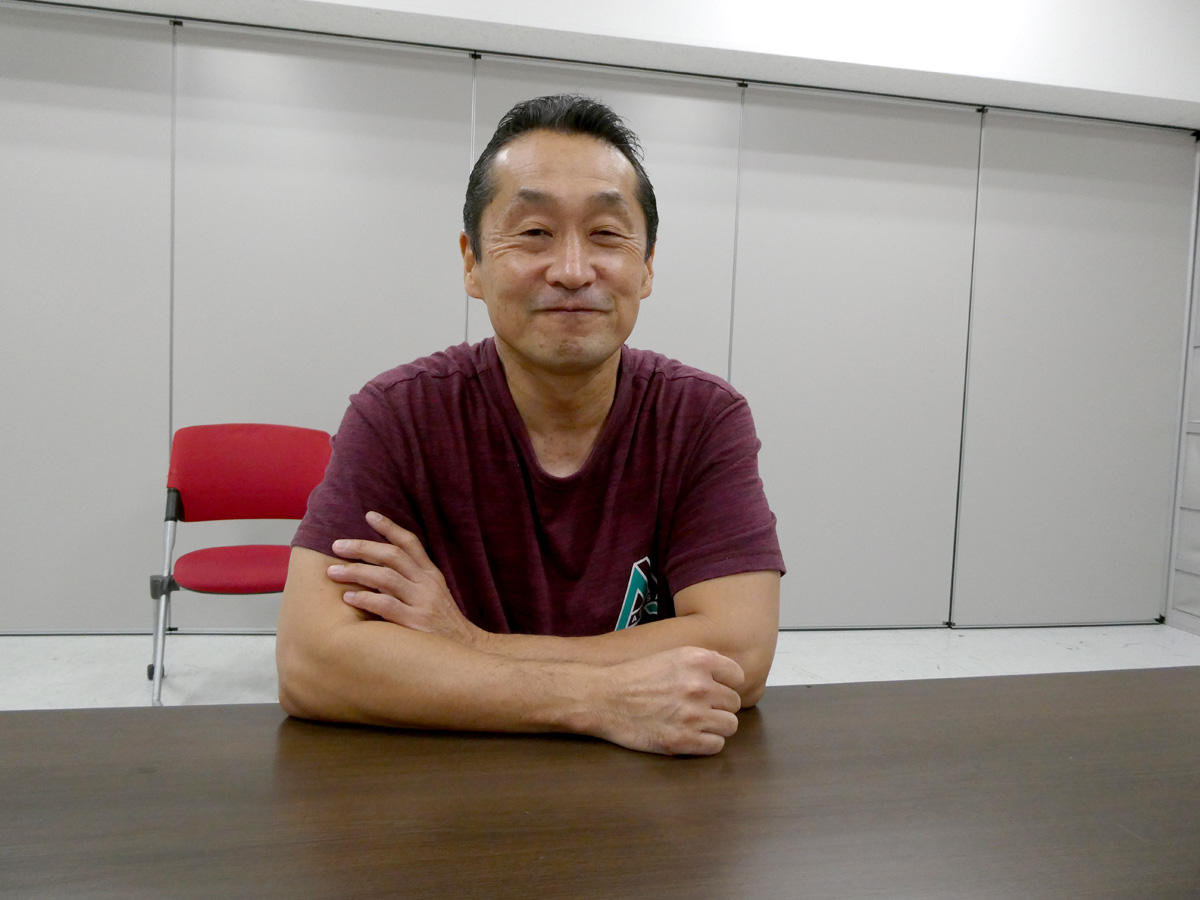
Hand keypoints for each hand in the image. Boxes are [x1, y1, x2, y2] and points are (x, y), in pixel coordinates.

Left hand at [326, 511, 483, 647]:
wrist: (466, 651)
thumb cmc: (441, 625)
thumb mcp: (434, 595)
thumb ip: (412, 580)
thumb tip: (379, 567)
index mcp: (431, 575)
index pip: (411, 543)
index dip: (390, 527)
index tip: (369, 515)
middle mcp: (427, 584)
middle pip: (392, 556)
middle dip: (362, 547)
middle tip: (337, 545)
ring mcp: (422, 603)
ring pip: (386, 578)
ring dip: (356, 571)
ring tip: (333, 571)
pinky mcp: (415, 624)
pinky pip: (387, 606)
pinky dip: (365, 599)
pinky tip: (349, 598)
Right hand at [592, 646, 743, 755]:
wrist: (603, 698)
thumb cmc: (634, 676)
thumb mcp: (671, 656)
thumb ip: (701, 664)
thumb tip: (728, 678)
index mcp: (698, 660)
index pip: (737, 676)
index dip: (726, 684)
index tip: (715, 689)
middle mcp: (700, 685)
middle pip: (734, 703)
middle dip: (719, 706)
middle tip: (700, 708)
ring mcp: (693, 714)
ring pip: (730, 725)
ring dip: (716, 725)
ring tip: (696, 722)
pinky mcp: (683, 740)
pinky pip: (716, 745)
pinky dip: (706, 743)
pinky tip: (690, 735)